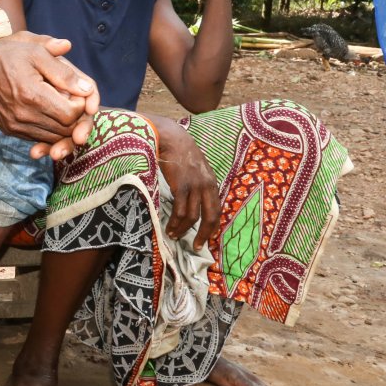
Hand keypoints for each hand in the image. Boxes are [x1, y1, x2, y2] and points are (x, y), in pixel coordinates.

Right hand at [0, 32, 99, 160]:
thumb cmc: (7, 55)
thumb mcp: (36, 52)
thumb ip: (63, 70)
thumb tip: (87, 89)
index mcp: (32, 94)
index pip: (70, 115)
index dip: (80, 105)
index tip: (75, 92)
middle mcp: (23, 115)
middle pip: (64, 129)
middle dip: (75, 117)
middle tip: (71, 99)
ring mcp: (15, 125)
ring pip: (53, 137)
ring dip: (63, 125)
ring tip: (60, 105)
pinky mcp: (10, 130)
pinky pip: (38, 138)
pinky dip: (49, 130)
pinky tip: (48, 113)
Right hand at [150, 117, 219, 248]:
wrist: (170, 138)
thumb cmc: (179, 152)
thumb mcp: (195, 168)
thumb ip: (197, 182)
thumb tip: (192, 199)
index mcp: (211, 183)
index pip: (216, 210)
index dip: (212, 226)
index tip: (205, 237)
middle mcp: (206, 186)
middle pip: (209, 217)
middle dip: (204, 234)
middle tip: (196, 246)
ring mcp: (194, 187)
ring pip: (192, 217)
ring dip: (183, 230)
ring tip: (174, 236)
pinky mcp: (181, 187)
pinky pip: (179, 211)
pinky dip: (175, 223)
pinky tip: (169, 228)